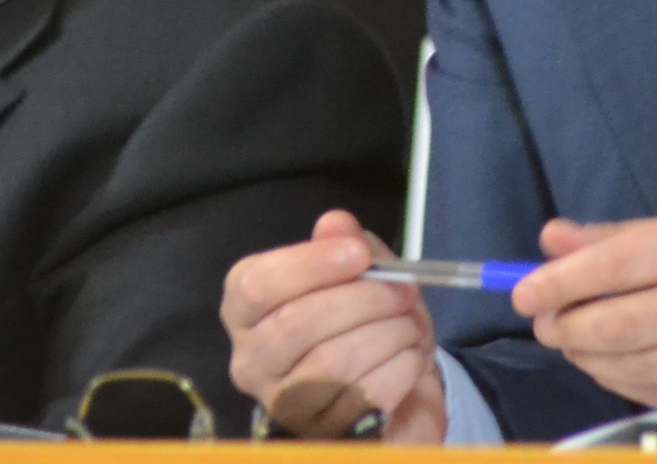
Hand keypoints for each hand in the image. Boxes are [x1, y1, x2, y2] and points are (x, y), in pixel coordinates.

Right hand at [222, 209, 446, 443]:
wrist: (389, 386)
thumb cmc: (361, 321)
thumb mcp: (357, 272)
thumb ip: (343, 243)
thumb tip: (336, 225)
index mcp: (245, 311)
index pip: (257, 285)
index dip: (309, 265)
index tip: (359, 254)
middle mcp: (251, 361)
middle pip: (296, 325)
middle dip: (361, 300)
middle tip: (404, 290)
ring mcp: (282, 404)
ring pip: (332, 362)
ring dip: (386, 333)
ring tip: (411, 323)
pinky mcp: (321, 432)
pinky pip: (362, 397)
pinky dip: (398, 367)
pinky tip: (410, 355)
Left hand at [510, 204, 656, 408]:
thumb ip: (623, 236)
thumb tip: (554, 239)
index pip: (619, 264)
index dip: (563, 282)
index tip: (523, 291)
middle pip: (624, 323)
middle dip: (568, 326)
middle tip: (543, 322)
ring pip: (641, 364)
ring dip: (590, 358)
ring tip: (569, 341)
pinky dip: (625, 383)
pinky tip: (606, 368)